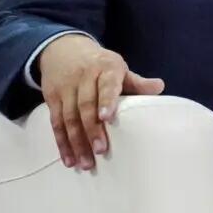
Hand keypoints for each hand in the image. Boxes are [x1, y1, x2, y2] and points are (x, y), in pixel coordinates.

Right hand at [37, 34, 164, 170]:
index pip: (105, 85)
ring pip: (69, 117)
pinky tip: (69, 159)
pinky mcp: (52, 98)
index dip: (106, 100)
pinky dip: (62, 143)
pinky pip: (56, 123)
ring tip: (86, 163)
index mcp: (105, 68)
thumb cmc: (100, 65)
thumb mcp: (119, 68)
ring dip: (76, 142)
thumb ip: (137, 82)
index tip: (106, 118)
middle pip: (85, 105)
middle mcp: (83, 76)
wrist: (63, 49)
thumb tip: (160, 87)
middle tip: (101, 151)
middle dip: (92, 129)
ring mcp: (66, 87)